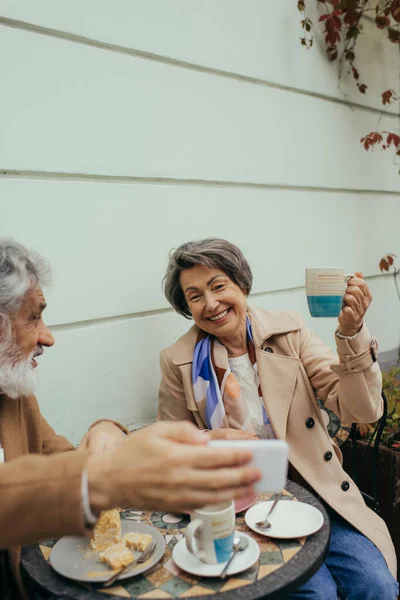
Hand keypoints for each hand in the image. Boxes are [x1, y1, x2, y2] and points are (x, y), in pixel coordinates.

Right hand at [87, 421, 259, 512]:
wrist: (109, 480)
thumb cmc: (132, 452)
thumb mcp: (156, 430)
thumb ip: (183, 431)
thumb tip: (206, 439)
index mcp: (177, 457)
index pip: (215, 457)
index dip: (236, 455)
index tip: (250, 452)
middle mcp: (180, 479)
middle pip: (219, 479)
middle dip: (242, 475)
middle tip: (258, 471)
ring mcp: (178, 496)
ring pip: (214, 496)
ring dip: (236, 492)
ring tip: (252, 486)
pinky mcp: (174, 507)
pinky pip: (202, 505)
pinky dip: (219, 502)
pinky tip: (231, 497)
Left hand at [338, 271, 371, 335]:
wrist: (351, 323)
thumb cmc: (353, 306)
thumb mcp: (358, 294)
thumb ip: (359, 283)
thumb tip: (359, 273)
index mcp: (368, 295)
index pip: (362, 283)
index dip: (353, 281)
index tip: (348, 283)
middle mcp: (365, 303)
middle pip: (356, 290)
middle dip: (347, 289)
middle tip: (345, 292)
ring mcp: (359, 310)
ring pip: (350, 298)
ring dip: (344, 297)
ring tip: (343, 300)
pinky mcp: (352, 317)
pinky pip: (347, 309)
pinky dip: (343, 307)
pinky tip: (342, 307)